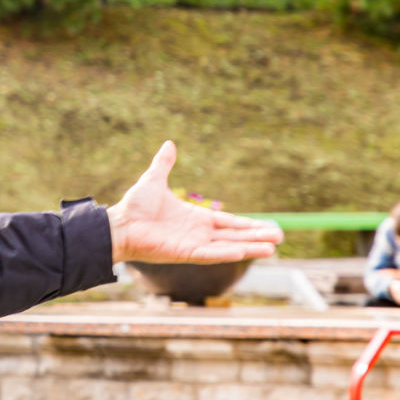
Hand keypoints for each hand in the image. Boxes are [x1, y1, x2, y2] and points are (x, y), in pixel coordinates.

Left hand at [106, 141, 282, 264]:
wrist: (118, 223)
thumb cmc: (134, 206)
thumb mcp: (153, 180)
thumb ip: (164, 164)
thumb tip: (169, 144)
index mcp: (195, 218)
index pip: (229, 222)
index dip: (249, 225)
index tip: (269, 227)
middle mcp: (198, 233)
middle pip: (235, 236)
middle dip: (257, 236)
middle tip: (280, 237)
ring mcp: (193, 244)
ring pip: (228, 246)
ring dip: (250, 247)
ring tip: (273, 248)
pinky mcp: (185, 253)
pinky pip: (211, 254)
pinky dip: (228, 253)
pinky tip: (246, 251)